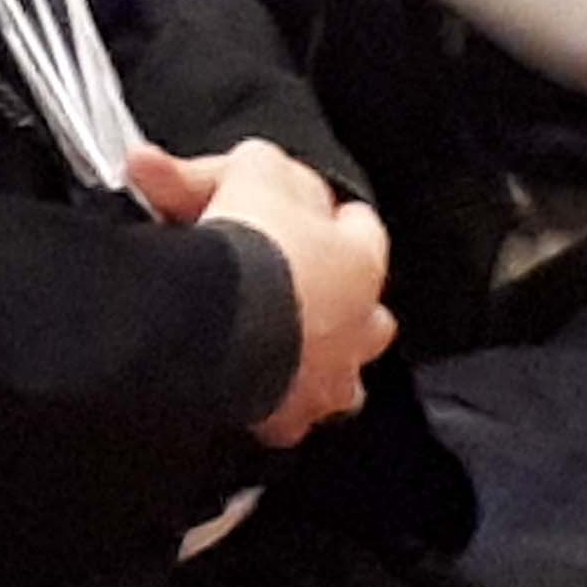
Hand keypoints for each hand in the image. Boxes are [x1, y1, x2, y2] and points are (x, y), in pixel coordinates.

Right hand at [130, 138, 395, 446]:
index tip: (294, 209)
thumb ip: (257, 167)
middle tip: (297, 288)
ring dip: (310, 363)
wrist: (220, 328)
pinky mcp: (286, 423)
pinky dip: (267, 407)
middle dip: (337, 303)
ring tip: (276, 353)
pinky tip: (238, 392)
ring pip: (336, 377)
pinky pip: (285, 419)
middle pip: (366, 315)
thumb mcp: (254, 172)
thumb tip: (247, 163)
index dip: (325, 216)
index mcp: (362, 261)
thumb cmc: (253, 251)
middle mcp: (359, 327)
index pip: (359, 228)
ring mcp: (327, 381)